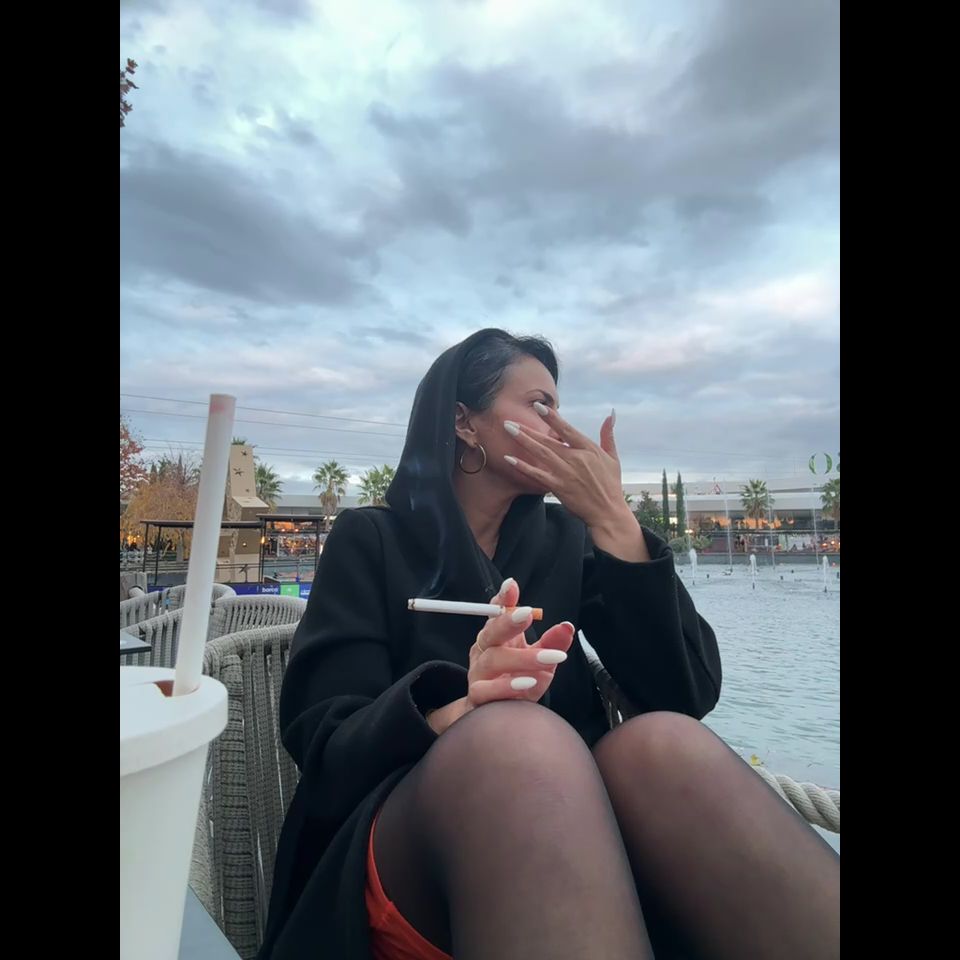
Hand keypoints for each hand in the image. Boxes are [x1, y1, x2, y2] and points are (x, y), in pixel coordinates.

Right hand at [467, 577, 574, 707]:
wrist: (492, 716)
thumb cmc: (517, 681)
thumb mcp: (539, 661)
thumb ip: (551, 644)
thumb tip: (567, 626)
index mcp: (497, 637)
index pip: (496, 613)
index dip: (502, 599)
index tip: (511, 585)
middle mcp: (484, 651)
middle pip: (490, 633)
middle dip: (507, 621)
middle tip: (527, 614)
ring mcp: (478, 674)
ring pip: (493, 660)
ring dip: (521, 658)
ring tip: (548, 658)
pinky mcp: (478, 697)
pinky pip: (487, 690)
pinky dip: (507, 686)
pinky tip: (527, 683)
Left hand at [503, 405, 648, 561]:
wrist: (608, 512)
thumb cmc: (610, 484)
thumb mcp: (612, 458)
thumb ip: (608, 435)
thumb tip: (611, 414)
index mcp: (588, 449)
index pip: (567, 429)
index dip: (552, 418)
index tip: (538, 406)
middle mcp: (576, 458)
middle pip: (548, 441)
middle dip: (528, 429)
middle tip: (510, 420)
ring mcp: (566, 473)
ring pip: (541, 453)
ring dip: (523, 441)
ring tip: (508, 431)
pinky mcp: (559, 487)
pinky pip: (538, 475)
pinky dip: (523, 467)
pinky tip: (509, 459)